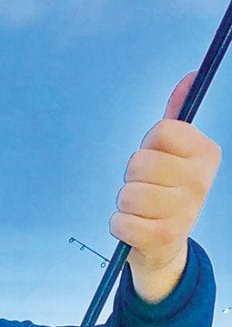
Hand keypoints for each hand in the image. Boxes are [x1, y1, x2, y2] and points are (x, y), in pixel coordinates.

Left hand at [111, 71, 220, 302]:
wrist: (164, 249)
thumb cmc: (165, 195)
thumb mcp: (175, 156)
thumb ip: (176, 118)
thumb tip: (188, 77)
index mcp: (207, 155)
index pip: (161, 132)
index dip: (148, 146)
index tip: (157, 161)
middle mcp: (201, 182)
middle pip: (139, 163)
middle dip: (132, 178)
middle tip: (146, 191)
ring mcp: (184, 213)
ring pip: (128, 193)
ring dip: (125, 204)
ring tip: (140, 211)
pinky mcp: (162, 239)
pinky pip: (120, 222)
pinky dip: (119, 225)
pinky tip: (135, 229)